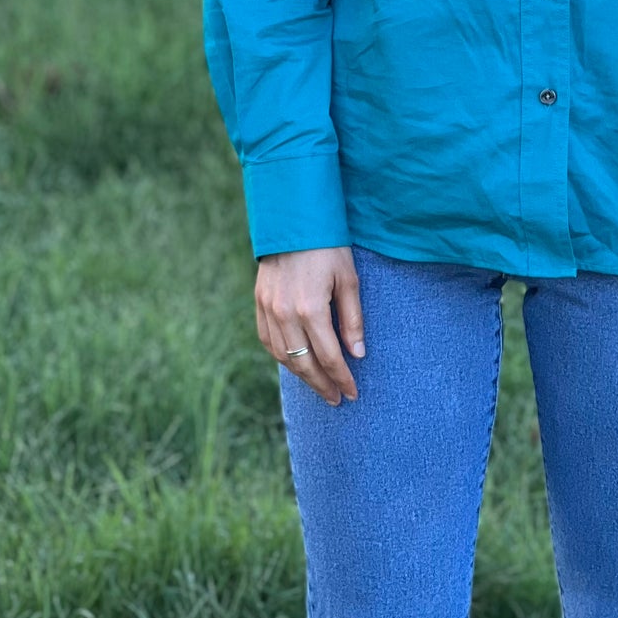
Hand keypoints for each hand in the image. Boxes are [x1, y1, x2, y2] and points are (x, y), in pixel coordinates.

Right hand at [255, 246, 364, 406]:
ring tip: (319, 384)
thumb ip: (352, 320)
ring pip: (283, 356)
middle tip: (336, 399)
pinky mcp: (259, 302)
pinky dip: (281, 356)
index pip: (329, 357)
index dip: (342, 378)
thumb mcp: (349, 280)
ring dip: (301, 375)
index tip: (352, 393)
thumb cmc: (328, 247)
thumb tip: (358, 354)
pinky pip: (267, 340)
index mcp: (311, 309)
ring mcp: (268, 309)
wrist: (293, 219)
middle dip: (322, 384)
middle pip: (303, 363)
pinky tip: (294, 362)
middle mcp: (285, 314)